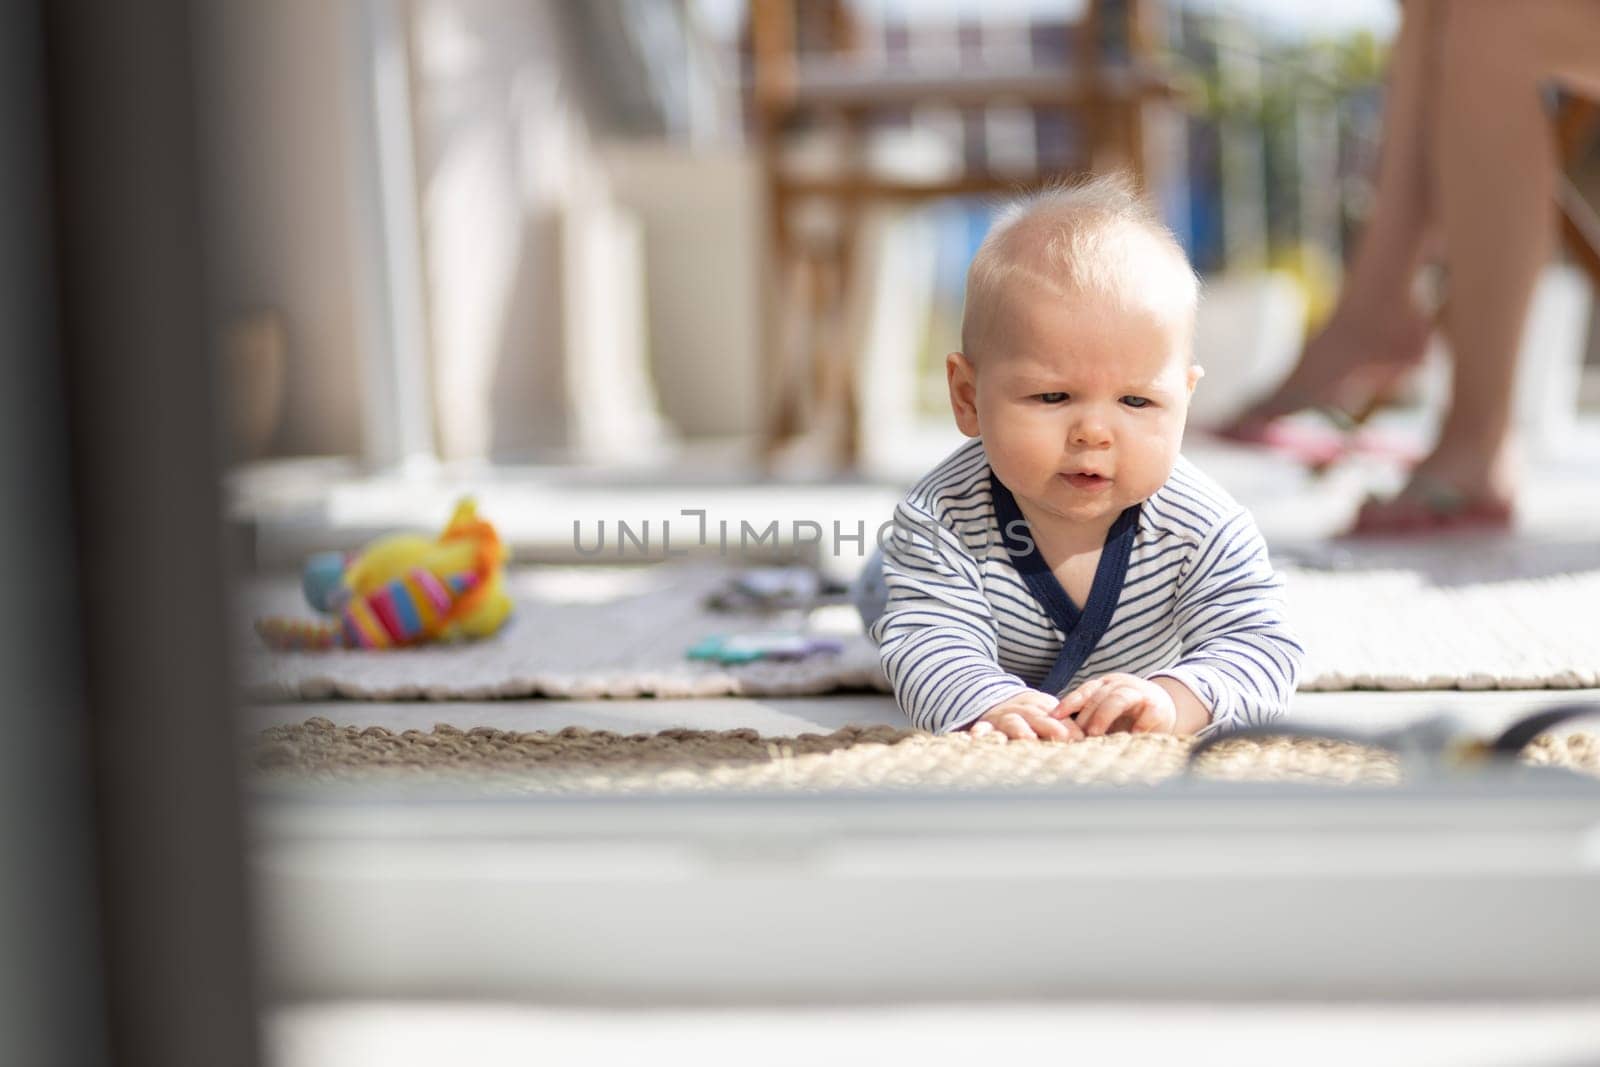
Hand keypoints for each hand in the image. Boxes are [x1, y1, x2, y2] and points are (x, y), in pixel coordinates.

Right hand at [969, 690, 1084, 741]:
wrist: (994, 700)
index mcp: (1041, 705)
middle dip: (1050, 726)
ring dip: (1019, 729)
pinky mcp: (985, 724)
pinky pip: (982, 727)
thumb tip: (1086, 741)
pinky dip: (980, 731)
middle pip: (1037, 716)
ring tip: (1027, 738)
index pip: (1057, 715)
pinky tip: (977, 737)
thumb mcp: (1046, 714)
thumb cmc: (1028, 714)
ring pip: (1012, 721)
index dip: (1068, 726)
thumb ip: (1066, 726)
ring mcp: (1003, 717)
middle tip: (1062, 738)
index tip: (1079, 739)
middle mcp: (1022, 709)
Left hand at [1053, 673, 1179, 736]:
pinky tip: (1132, 735)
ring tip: (1094, 733)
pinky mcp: (1157, 706)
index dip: (1069, 703)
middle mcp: (1119, 685)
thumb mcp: (1105, 712)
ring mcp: (1139, 693)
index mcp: (1103, 686)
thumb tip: (1059, 734)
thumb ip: (1087, 719)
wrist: (1163, 707)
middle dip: (1085, 715)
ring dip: (1104, 715)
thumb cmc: (1126, 713)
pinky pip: (1148, 712)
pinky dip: (1140, 723)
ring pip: (1119, 698)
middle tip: (1075, 734)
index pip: (1084, 692)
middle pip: (1099, 696)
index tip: (1054, 716)